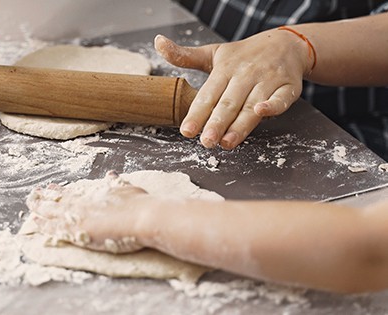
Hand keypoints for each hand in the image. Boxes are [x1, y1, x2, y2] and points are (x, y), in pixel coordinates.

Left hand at [27, 171, 149, 253]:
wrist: (142, 218)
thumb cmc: (138, 205)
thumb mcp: (127, 188)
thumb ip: (116, 183)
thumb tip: (110, 175)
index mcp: (93, 196)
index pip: (71, 193)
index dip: (59, 191)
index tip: (50, 187)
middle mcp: (83, 205)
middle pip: (57, 201)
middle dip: (44, 198)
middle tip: (32, 194)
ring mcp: (78, 218)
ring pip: (51, 212)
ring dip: (39, 208)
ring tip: (29, 204)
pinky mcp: (77, 232)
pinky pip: (54, 228)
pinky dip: (43, 225)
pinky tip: (35, 222)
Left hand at [155, 29, 311, 148]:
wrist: (286, 44)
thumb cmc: (244, 55)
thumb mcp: (213, 53)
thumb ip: (185, 56)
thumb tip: (157, 43)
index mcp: (225, 68)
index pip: (208, 94)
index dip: (197, 113)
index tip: (186, 131)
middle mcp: (245, 74)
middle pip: (229, 103)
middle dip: (216, 123)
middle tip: (206, 142)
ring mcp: (268, 80)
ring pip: (252, 106)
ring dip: (240, 125)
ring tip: (226, 142)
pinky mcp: (288, 87)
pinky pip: (281, 99)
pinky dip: (273, 106)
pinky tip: (262, 113)